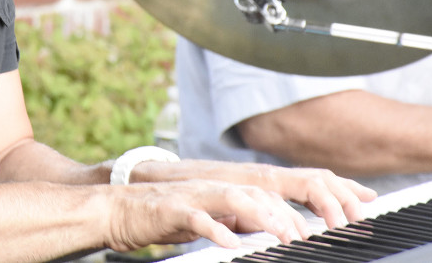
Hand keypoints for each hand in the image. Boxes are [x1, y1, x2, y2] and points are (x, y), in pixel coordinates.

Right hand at [104, 178, 311, 250]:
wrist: (117, 209)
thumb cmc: (162, 216)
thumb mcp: (207, 217)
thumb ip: (234, 220)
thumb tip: (267, 229)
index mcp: (221, 190)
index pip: (265, 194)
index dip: (291, 210)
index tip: (314, 230)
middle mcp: (211, 188)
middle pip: (257, 193)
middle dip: (286, 214)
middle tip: (307, 238)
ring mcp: (192, 197)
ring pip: (233, 198)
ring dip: (261, 215)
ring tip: (283, 236)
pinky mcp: (172, 210)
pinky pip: (197, 218)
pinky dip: (215, 229)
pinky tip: (230, 243)